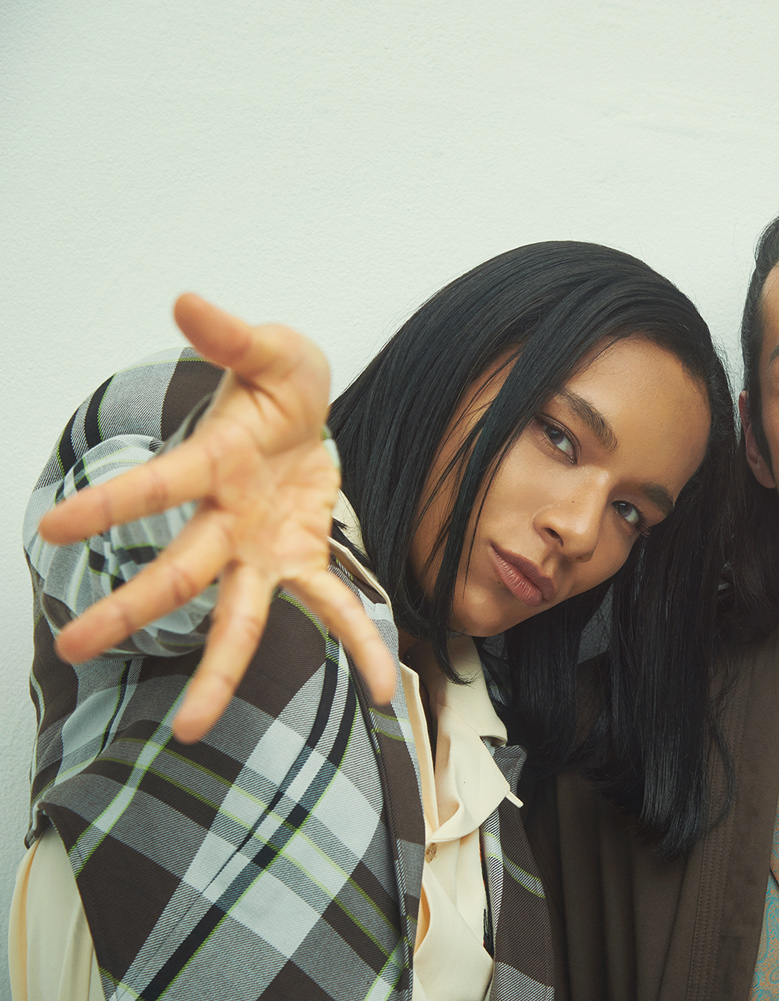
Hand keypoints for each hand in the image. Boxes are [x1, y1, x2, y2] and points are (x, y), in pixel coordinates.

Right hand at [38, 293, 397, 741]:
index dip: (112, 503)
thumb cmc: (278, 388)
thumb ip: (234, 336)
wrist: (306, 417)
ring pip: (236, 619)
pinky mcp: (304, 563)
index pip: (160, 485)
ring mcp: (263, 551)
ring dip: (216, 672)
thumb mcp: (274, 353)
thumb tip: (187, 299)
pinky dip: (360, 646)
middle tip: (71, 645)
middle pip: (178, 572)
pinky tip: (381, 688)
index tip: (55, 528)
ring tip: (189, 729)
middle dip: (130, 607)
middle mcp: (228, 522)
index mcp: (214, 467)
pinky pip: (332, 611)